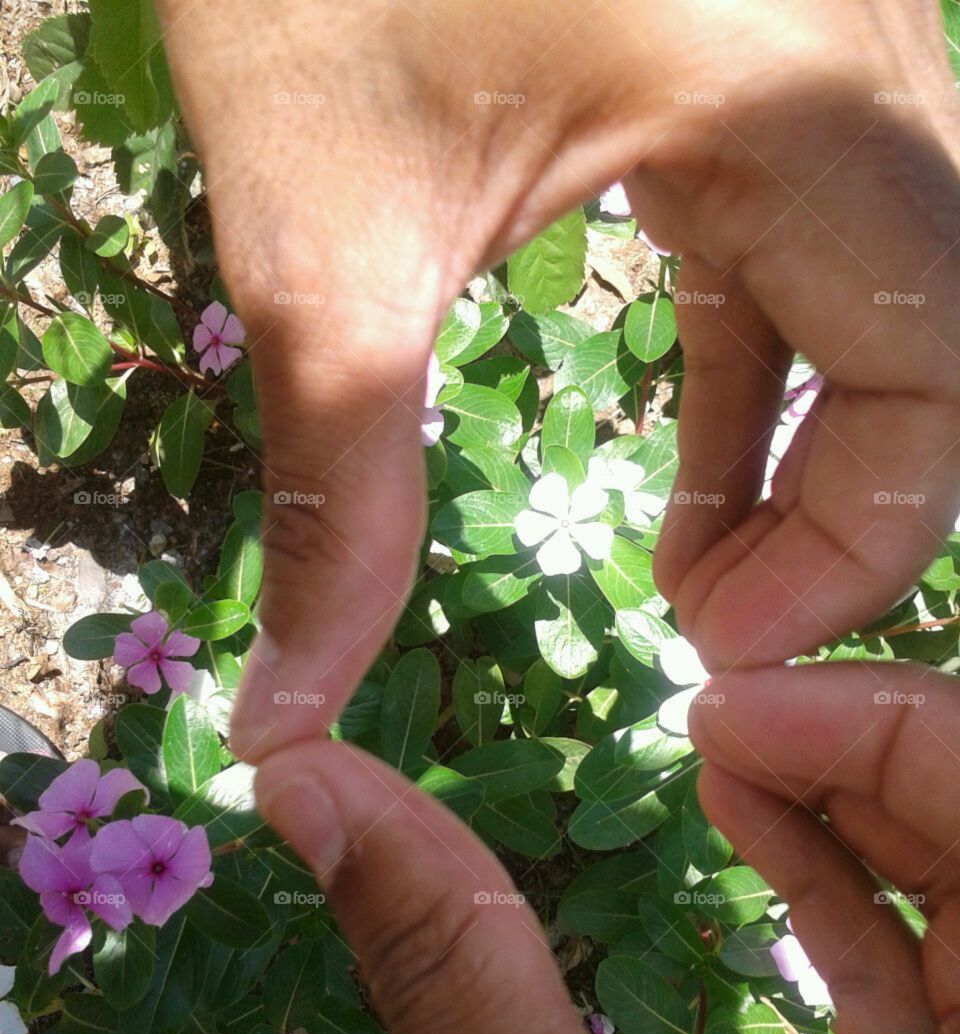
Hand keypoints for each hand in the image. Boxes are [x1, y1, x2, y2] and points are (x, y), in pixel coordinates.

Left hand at [153, 0, 959, 765]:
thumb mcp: (321, 254)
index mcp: (810, 111)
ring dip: (812, 460)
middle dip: (845, 518)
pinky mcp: (748, 72)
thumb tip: (282, 719)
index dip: (856, 553)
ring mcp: (819, 62)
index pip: (946, 383)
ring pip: (892, 305)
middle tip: (699, 619)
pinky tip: (696, 476)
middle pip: (947, 354)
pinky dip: (764, 382)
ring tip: (693, 574)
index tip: (701, 644)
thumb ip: (334, 502)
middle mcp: (863, 76)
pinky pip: (811, 256)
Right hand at [253, 660, 959, 1033]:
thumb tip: (306, 776)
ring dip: (859, 797)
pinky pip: (943, 971)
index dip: (893, 735)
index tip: (719, 697)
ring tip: (725, 741)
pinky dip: (850, 875)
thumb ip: (443, 964)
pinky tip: (749, 812)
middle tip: (722, 705)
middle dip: (872, 752)